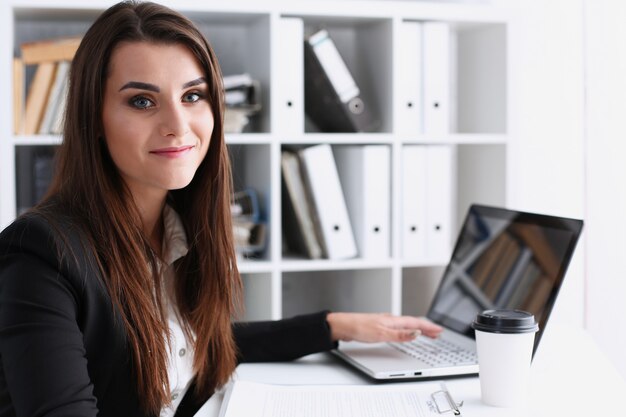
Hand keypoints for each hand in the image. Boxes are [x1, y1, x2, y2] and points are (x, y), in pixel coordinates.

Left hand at [326, 312, 442, 342]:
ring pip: (406, 325)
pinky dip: (407, 331)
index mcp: (393, 320)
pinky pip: (399, 328)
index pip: (415, 323)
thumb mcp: (382, 334)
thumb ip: (400, 335)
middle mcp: (390, 320)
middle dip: (426, 328)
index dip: (428, 327)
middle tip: (437, 334)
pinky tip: (405, 333)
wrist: (343, 326)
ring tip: (426, 334)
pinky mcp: (379, 327)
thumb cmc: (359, 327)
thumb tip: (416, 333)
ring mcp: (385, 323)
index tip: (439, 330)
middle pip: (413, 323)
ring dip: (418, 329)